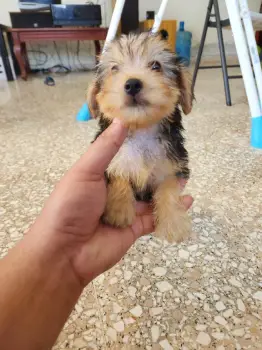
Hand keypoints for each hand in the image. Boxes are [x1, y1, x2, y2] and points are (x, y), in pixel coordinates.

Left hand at [31, 120, 192, 286]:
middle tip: (177, 157)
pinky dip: (170, 209)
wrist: (65, 252)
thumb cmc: (71, 205)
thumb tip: (122, 121)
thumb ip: (105, 149)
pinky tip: (186, 200)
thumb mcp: (85, 172)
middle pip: (140, 177)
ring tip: (185, 176)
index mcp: (100, 174)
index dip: (139, 146)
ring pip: (150, 197)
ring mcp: (126, 210)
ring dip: (167, 188)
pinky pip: (155, 217)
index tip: (158, 133)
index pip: (123, 156)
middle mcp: (114, 191)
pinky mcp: (134, 228)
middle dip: (157, 168)